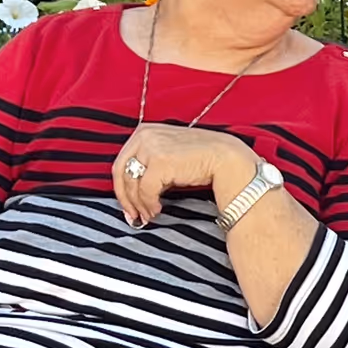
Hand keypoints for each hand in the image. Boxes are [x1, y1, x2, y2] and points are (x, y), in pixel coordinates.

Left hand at [113, 124, 255, 226]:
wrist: (225, 158)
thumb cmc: (201, 158)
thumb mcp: (169, 154)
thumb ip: (150, 165)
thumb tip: (134, 192)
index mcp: (144, 131)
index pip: (121, 162)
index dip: (122, 188)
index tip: (128, 205)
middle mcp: (144, 136)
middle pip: (121, 173)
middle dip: (126, 199)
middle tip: (134, 216)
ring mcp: (151, 148)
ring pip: (132, 184)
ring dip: (139, 204)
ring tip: (150, 215)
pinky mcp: (159, 162)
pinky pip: (146, 190)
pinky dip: (149, 204)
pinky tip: (158, 210)